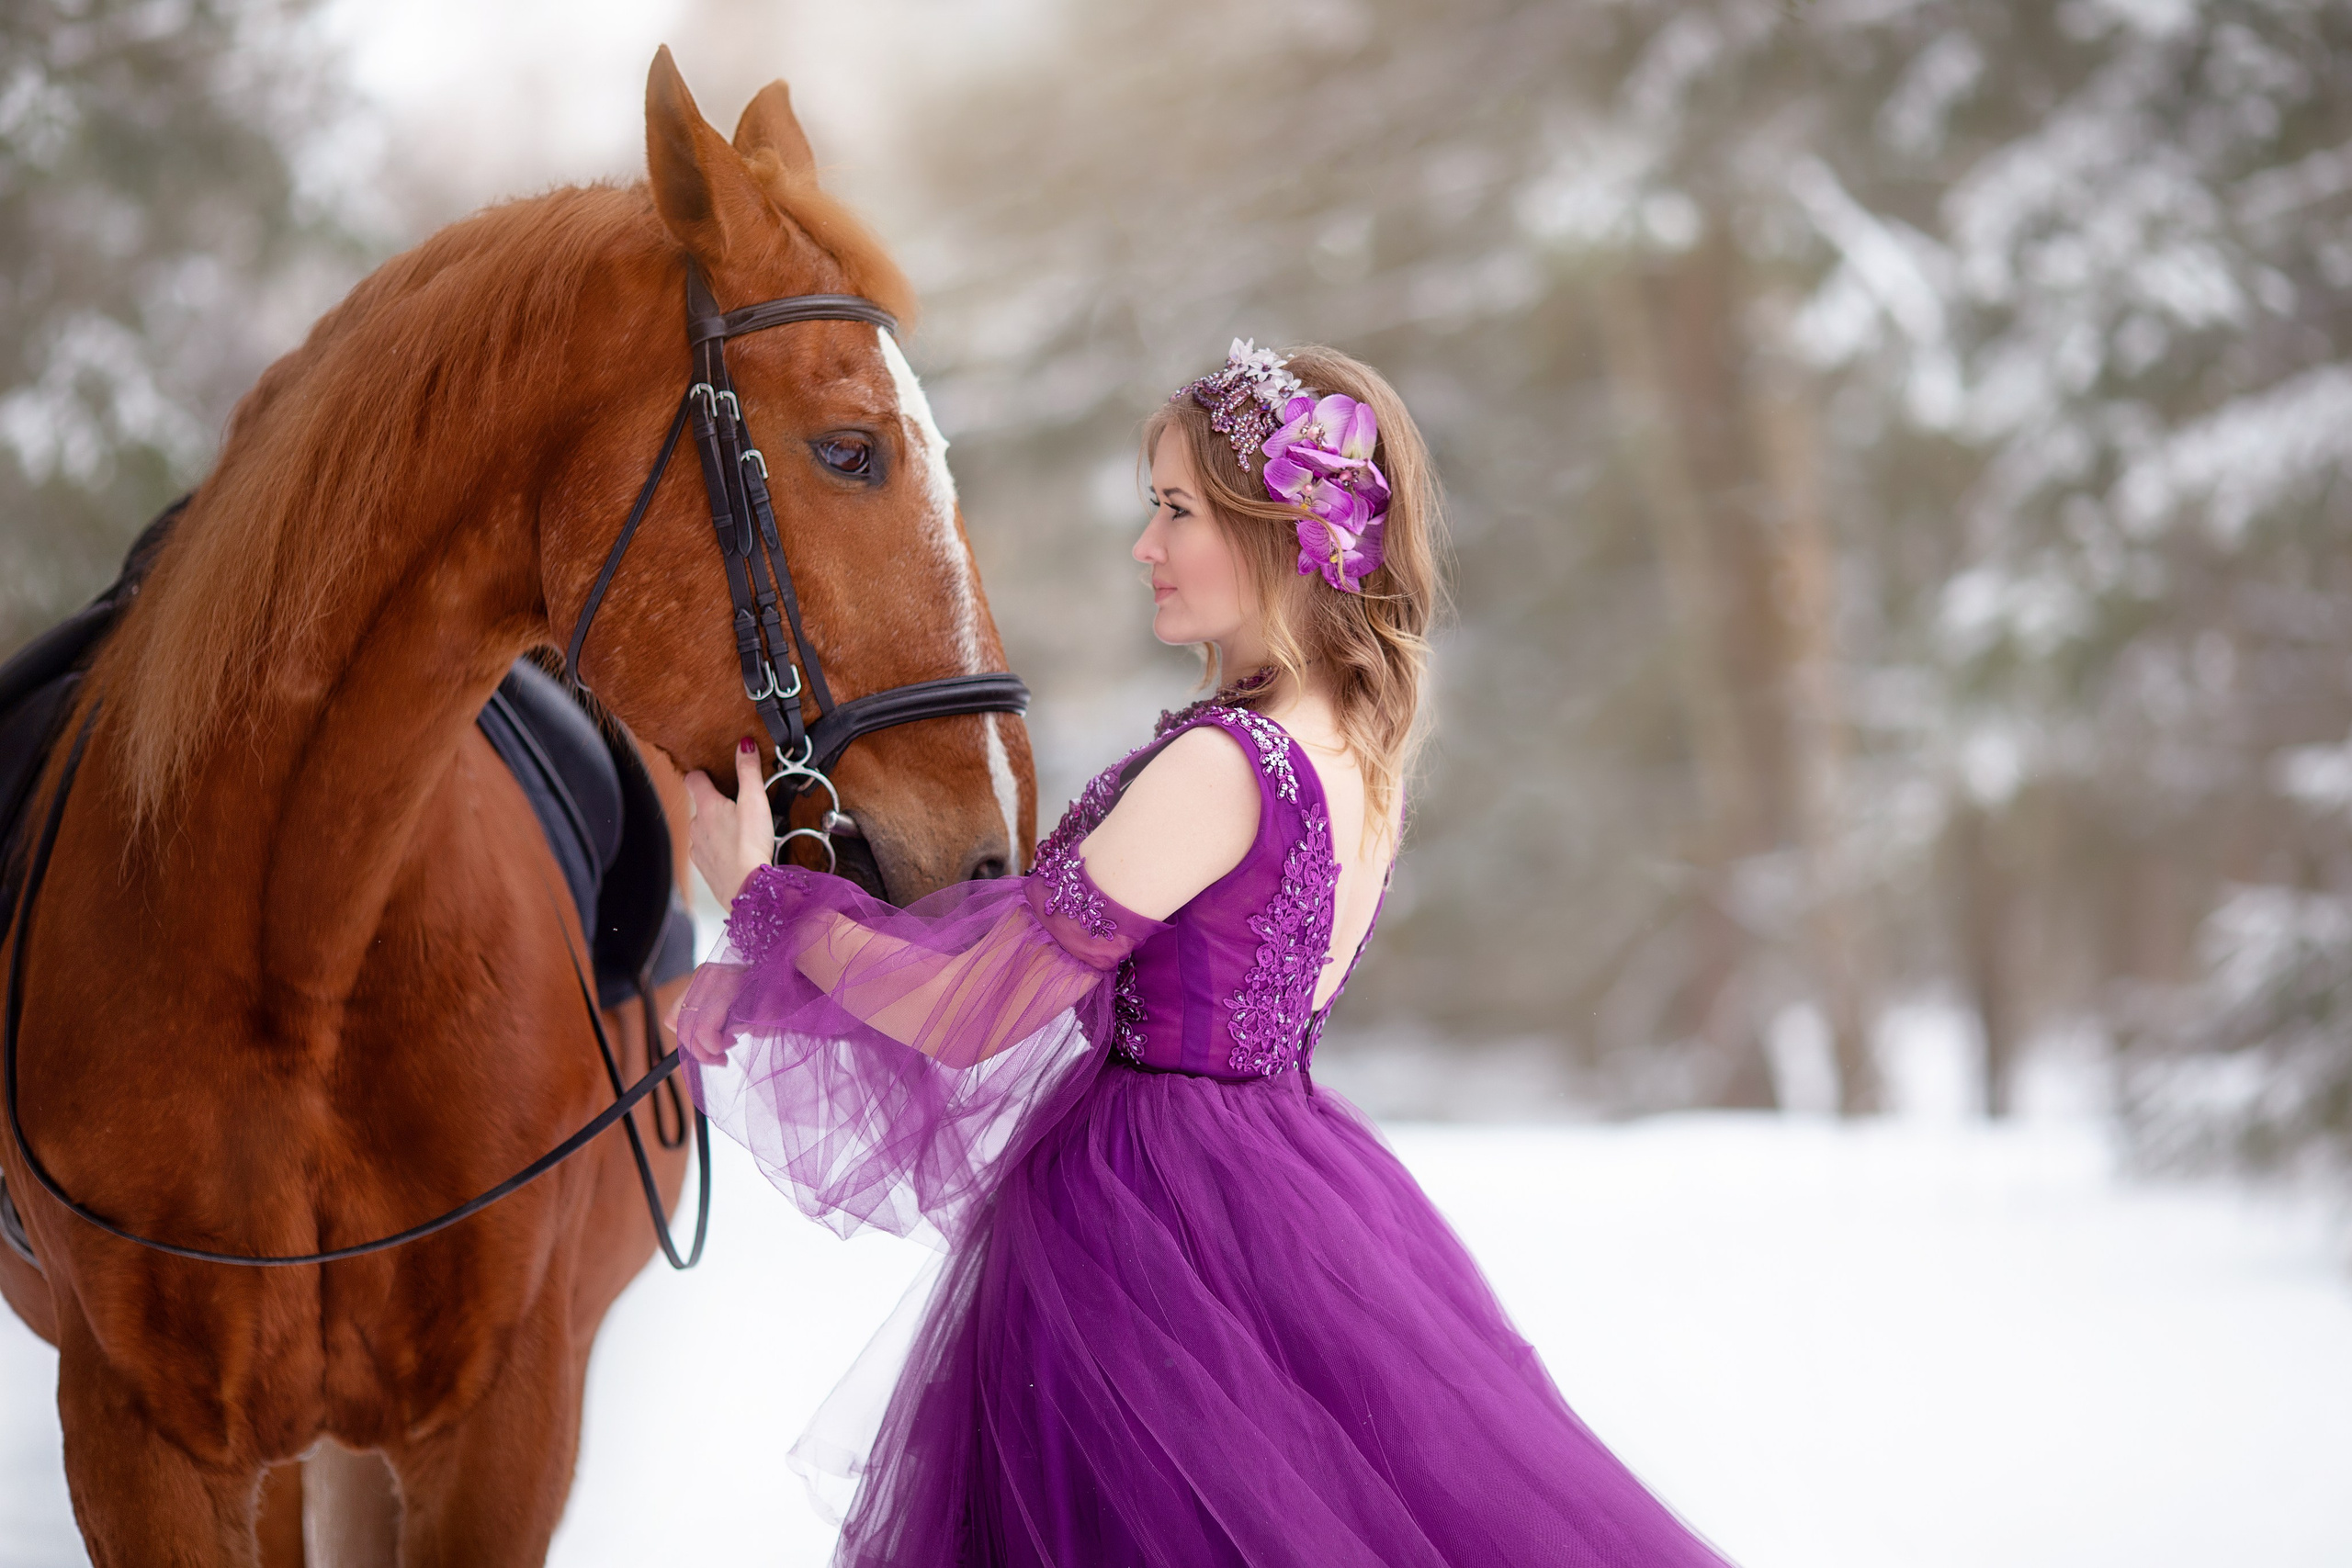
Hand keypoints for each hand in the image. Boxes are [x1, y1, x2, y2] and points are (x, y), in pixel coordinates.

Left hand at [683, 737, 774, 906]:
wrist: (747, 889)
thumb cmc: (750, 846)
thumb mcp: (755, 801)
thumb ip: (749, 771)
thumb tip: (744, 745)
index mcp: (707, 806)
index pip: (694, 779)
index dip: (703, 774)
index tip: (712, 775)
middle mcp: (696, 826)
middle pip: (702, 806)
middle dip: (717, 804)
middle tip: (740, 808)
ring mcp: (698, 848)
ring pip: (704, 830)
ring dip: (718, 828)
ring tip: (742, 834)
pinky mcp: (705, 867)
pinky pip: (709, 851)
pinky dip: (720, 849)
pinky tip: (737, 853)